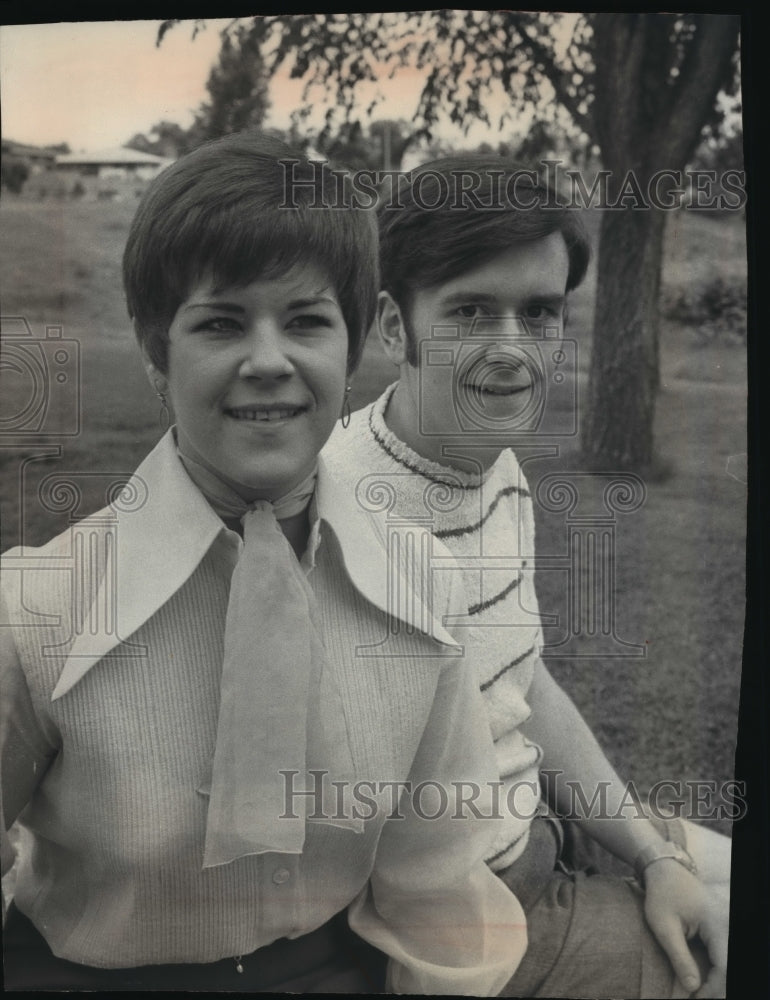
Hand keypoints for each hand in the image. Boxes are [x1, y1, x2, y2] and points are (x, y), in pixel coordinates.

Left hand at [642, 859, 727, 997]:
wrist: (665, 871)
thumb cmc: (662, 895)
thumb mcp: (664, 927)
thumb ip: (679, 957)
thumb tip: (692, 987)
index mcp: (716, 922)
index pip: (724, 965)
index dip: (713, 987)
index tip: (695, 998)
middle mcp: (727, 924)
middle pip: (728, 965)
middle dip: (716, 987)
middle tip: (696, 998)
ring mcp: (726, 925)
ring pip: (727, 961)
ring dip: (716, 979)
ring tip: (699, 993)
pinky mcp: (721, 928)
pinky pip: (722, 954)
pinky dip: (715, 969)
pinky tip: (703, 979)